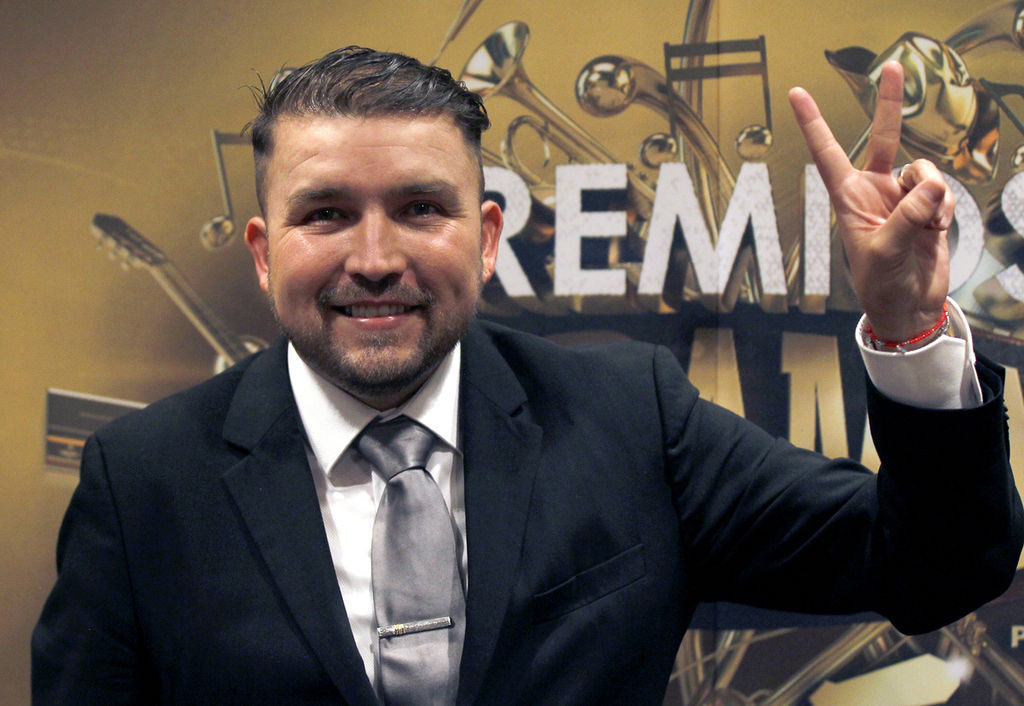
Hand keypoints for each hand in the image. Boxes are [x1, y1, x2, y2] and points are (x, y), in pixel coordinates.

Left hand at [788, 61, 954, 342]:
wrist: (909, 305)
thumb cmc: (882, 285)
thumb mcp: (885, 252)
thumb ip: (906, 218)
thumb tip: (929, 187)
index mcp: (848, 199)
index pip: (827, 154)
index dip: (813, 123)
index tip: (796, 94)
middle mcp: (874, 190)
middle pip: (882, 137)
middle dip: (889, 104)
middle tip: (892, 66)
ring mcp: (902, 197)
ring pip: (922, 170)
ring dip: (931, 194)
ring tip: (928, 225)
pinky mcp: (928, 206)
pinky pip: (941, 190)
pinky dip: (945, 207)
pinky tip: (938, 229)